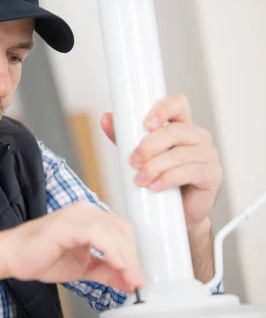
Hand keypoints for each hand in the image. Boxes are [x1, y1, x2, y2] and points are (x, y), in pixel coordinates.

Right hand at [2, 201, 143, 292]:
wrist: (11, 256)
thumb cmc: (39, 256)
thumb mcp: (83, 268)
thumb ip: (106, 272)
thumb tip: (128, 281)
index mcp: (88, 218)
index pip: (121, 231)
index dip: (133, 254)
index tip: (136, 277)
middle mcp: (84, 211)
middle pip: (122, 229)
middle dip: (133, 257)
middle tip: (135, 280)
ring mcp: (76, 216)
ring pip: (113, 231)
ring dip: (126, 257)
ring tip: (128, 277)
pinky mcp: (67, 224)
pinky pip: (97, 234)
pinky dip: (111, 250)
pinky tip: (116, 264)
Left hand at [100, 93, 221, 232]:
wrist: (176, 213)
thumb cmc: (161, 179)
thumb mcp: (139, 154)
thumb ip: (124, 137)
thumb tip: (106, 118)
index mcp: (181, 126)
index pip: (178, 104)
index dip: (163, 108)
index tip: (146, 123)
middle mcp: (197, 137)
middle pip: (175, 131)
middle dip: (150, 146)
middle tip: (133, 161)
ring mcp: (208, 155)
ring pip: (180, 154)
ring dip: (155, 167)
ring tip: (140, 179)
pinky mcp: (212, 175)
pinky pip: (189, 172)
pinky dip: (168, 179)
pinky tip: (156, 186)